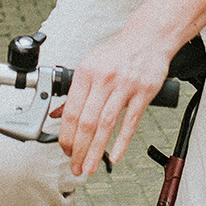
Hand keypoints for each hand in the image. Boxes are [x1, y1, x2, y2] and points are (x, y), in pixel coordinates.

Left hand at [52, 21, 178, 178]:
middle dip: (79, 149)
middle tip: (76, 167)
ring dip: (96, 150)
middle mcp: (103, 78)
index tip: (65, 150)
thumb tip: (57, 114)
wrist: (148, 37)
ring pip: (106, 124)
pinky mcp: (144, 91)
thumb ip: (75, 92)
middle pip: (86, 121)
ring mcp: (124, 85)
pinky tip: (114, 156)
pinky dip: (122, 142)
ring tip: (90, 167)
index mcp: (86, 73)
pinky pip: (131, 121)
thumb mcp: (91, 65)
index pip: (71, 111)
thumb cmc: (118, 53)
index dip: (66, 135)